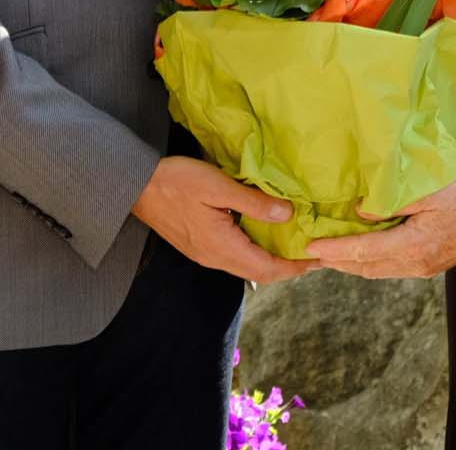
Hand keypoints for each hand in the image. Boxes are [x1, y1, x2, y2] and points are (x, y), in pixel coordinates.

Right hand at [131, 156, 317, 284]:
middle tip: (313, 256)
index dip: (295, 267)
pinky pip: (234, 258)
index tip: (320, 261)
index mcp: (222, 247)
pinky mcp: (198, 246)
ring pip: (246, 267)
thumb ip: (253, 202)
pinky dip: (255, 253)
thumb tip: (288, 215)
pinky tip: (262, 237)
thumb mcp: (218, 185)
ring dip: (271, 262)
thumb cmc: (177, 181)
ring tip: (293, 247)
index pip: (267, 268)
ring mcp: (204, 255)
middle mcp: (214, 258)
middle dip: (287, 268)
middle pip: (259, 273)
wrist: (135, 186)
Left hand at [306, 178, 455, 278]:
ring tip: (326, 256)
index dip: (334, 249)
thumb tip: (359, 211)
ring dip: (350, 264)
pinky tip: (359, 253)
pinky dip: (368, 262)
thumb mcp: (429, 192)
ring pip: (376, 271)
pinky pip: (388, 268)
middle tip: (308, 255)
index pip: (363, 251)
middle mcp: (414, 264)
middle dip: (335, 261)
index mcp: (412, 246)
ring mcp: (421, 269)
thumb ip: (392, 202)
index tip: (310, 247)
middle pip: (365, 268)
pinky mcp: (427, 266)